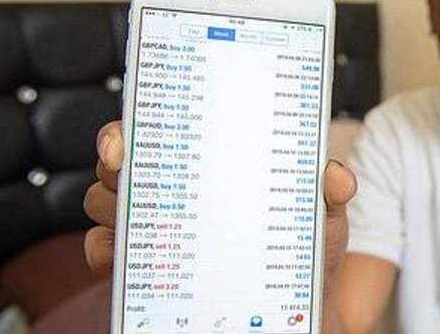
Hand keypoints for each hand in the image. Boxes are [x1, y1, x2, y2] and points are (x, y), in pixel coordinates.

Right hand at [82, 122, 357, 292]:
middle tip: (123, 168)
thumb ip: (330, 196)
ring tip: (138, 214)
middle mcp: (176, 190)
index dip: (134, 127)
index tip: (127, 137)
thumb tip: (337, 178)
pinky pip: (102, 250)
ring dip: (111, 204)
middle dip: (113, 161)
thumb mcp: (324, 221)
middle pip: (121, 162)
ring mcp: (155, 227)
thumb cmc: (304, 255)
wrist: (297, 311)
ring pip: (104, 202)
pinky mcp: (144, 265)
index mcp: (213, 166)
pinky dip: (102, 250)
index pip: (161, 132)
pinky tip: (121, 256)